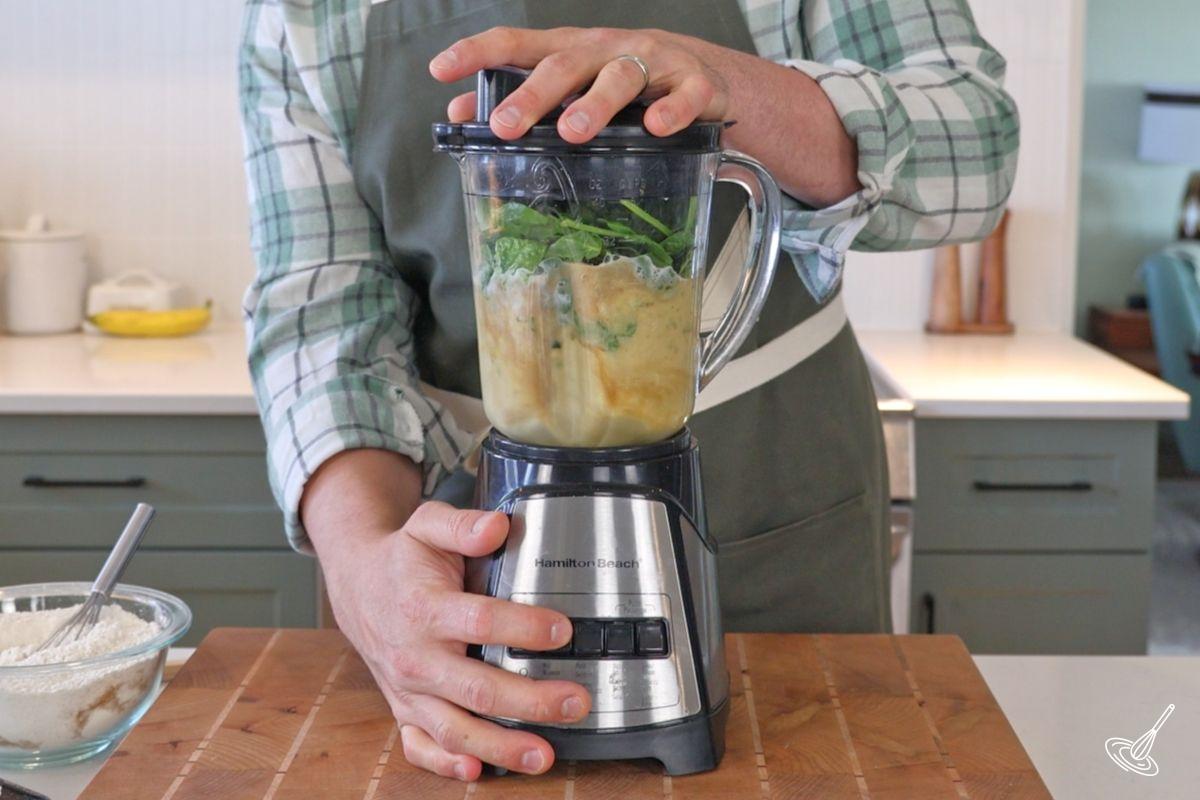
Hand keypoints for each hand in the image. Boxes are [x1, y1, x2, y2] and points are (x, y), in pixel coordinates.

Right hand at [303, 452, 589, 780]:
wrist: (357, 587)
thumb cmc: (402, 558)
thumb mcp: (428, 525)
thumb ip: (463, 525)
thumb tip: (498, 526)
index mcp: (424, 608)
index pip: (480, 622)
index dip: (523, 628)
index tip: (562, 631)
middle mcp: (416, 656)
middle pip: (477, 688)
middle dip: (530, 701)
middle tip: (575, 701)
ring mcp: (409, 689)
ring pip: (454, 728)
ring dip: (501, 746)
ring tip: (545, 754)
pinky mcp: (404, 709)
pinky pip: (420, 746)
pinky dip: (445, 763)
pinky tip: (479, 770)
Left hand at [430, 26, 733, 142]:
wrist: (699, 77)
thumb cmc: (620, 84)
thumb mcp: (569, 85)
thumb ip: (516, 95)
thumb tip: (460, 112)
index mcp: (570, 51)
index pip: (516, 44)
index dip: (477, 52)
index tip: (441, 68)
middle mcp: (606, 50)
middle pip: (565, 64)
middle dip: (533, 94)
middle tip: (507, 126)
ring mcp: (652, 64)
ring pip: (621, 76)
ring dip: (595, 103)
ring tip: (572, 132)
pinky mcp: (693, 84)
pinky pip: (684, 94)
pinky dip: (671, 110)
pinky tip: (657, 127)